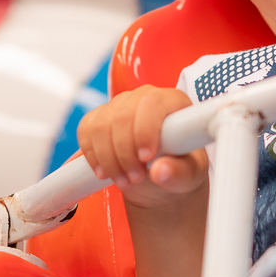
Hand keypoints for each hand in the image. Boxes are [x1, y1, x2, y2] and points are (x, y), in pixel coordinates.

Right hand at [76, 86, 208, 208]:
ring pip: (100, 125)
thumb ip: (179, 173)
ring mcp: (119, 104)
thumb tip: (160, 171)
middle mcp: (144, 96)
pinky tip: (105, 172)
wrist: (160, 173)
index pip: (152, 103)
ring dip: (108, 158)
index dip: (145, 129)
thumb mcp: (189, 175)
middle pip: (122, 115)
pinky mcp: (99, 116)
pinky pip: (85, 130)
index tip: (146, 158)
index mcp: (173, 101)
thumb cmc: (180, 168)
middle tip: (135, 178)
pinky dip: (92, 155)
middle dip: (124, 152)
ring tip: (123, 180)